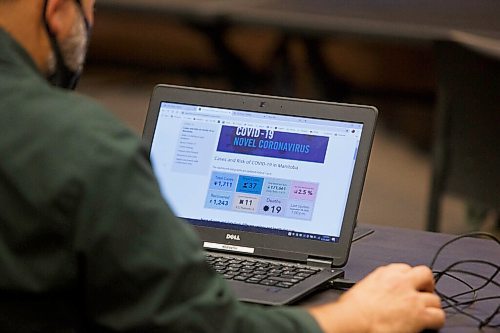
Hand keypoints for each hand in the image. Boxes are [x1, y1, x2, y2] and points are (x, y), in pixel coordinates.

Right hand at [308, 264, 444, 332]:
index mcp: (385, 273)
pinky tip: (430, 324)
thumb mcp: (363, 287)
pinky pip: (439, 315)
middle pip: (425, 274)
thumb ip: (376, 285)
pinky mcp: (419, 314)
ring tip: (425, 312)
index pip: (404, 268)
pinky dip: (436, 320)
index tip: (407, 284)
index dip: (408, 278)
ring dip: (431, 305)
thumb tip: (377, 292)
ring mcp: (412, 298)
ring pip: (435, 298)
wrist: (354, 320)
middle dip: (426, 284)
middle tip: (423, 293)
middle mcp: (401, 282)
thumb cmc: (353, 308)